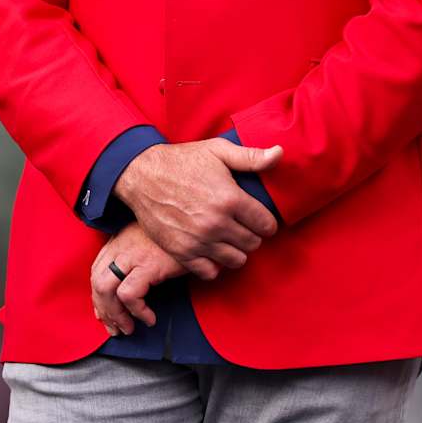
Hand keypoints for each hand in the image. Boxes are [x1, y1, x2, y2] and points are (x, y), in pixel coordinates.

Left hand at [90, 225, 182, 336]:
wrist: (199, 227)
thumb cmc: (179, 237)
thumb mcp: (150, 241)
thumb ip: (135, 256)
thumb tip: (124, 286)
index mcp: (120, 240)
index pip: (96, 270)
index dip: (97, 296)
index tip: (104, 312)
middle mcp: (121, 246)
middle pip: (97, 282)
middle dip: (103, 310)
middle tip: (114, 328)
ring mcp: (133, 255)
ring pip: (106, 290)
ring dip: (116, 315)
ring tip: (128, 328)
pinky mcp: (148, 265)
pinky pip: (130, 294)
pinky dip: (137, 311)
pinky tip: (149, 318)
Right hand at [112, 138, 280, 278]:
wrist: (141, 174)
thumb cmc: (182, 161)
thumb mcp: (217, 150)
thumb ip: (251, 157)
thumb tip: (280, 153)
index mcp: (230, 199)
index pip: (266, 225)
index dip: (265, 221)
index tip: (257, 217)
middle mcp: (217, 223)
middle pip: (253, 244)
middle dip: (251, 235)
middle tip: (241, 225)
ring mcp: (199, 240)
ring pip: (236, 260)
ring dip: (236, 251)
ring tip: (228, 238)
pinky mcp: (181, 252)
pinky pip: (210, 272)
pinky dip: (214, 264)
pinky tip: (211, 249)